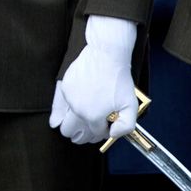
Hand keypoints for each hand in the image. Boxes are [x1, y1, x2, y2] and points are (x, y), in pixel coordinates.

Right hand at [49, 17, 137, 144]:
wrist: (106, 54)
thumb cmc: (118, 78)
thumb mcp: (131, 104)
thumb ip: (126, 126)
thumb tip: (112, 135)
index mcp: (94, 116)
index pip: (94, 135)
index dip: (102, 131)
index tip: (106, 125)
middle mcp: (78, 110)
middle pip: (71, 132)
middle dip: (80, 134)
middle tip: (91, 127)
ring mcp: (69, 98)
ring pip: (63, 121)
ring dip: (71, 123)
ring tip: (80, 118)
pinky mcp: (64, 87)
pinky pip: (59, 106)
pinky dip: (62, 110)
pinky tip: (65, 113)